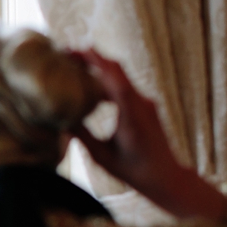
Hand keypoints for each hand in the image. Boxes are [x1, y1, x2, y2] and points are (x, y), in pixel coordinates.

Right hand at [72, 49, 226, 219]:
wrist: (166, 177)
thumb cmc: (133, 171)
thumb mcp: (102, 156)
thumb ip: (82, 135)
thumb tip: (60, 120)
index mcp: (131, 113)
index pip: (113, 78)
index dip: (96, 60)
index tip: (77, 49)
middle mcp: (142, 102)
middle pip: (117, 70)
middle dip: (93, 58)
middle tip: (68, 54)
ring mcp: (146, 103)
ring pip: (121, 77)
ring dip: (99, 69)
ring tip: (76, 67)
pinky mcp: (146, 107)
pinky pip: (125, 87)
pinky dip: (107, 82)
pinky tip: (91, 87)